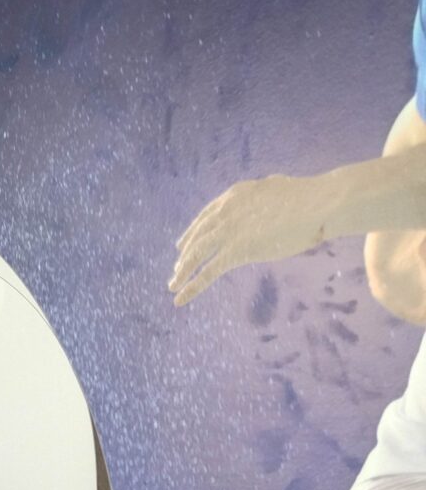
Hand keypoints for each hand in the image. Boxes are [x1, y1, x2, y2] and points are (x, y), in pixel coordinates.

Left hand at [169, 174, 324, 305]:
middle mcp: (225, 212)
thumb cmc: (308, 197)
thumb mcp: (275, 190)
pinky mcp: (236, 251)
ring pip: (196, 255)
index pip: (205, 217)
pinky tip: (180, 299)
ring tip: (173, 286)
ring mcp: (228, 232)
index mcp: (234, 195)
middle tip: (177, 269)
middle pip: (197, 237)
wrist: (318, 203)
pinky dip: (191, 287)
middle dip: (185, 255)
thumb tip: (266, 200)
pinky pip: (207, 273)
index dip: (192, 233)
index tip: (182, 244)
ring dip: (182, 272)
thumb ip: (261, 198)